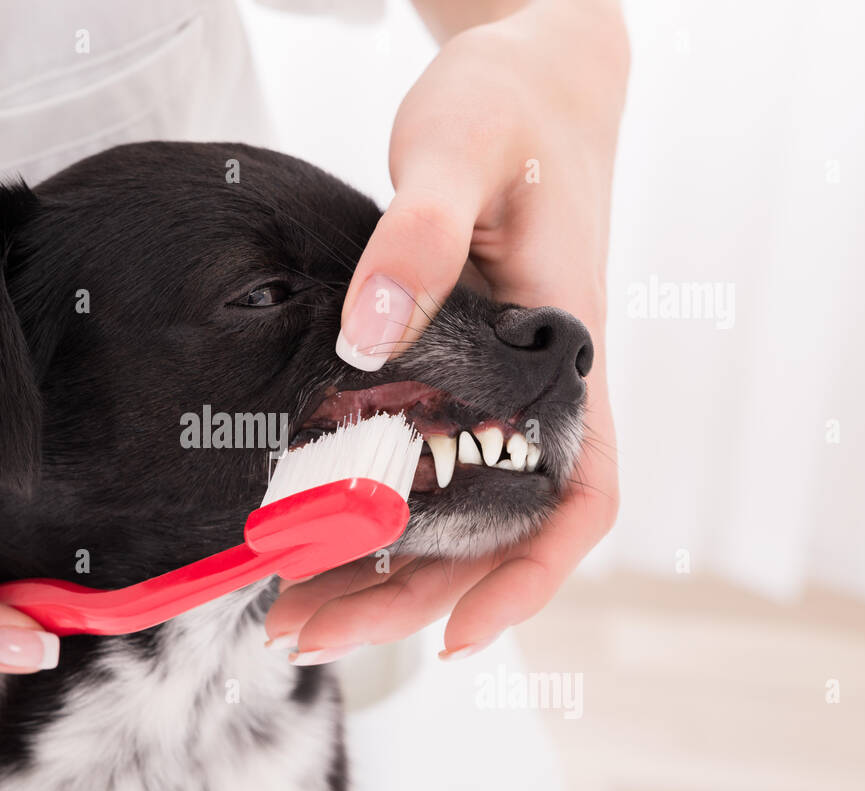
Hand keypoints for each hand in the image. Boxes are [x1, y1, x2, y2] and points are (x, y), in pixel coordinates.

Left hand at [270, 0, 626, 661]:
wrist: (528, 78)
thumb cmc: (512, 109)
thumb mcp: (459, 153)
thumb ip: (419, 238)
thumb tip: (369, 334)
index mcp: (564, 354)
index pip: (576, 495)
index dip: (527, 579)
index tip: (460, 638)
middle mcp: (537, 390)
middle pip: (493, 532)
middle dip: (408, 597)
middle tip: (305, 635)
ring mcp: (497, 389)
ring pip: (452, 511)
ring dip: (380, 572)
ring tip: (288, 614)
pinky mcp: (458, 373)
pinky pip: (424, 464)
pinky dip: (373, 512)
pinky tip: (310, 535)